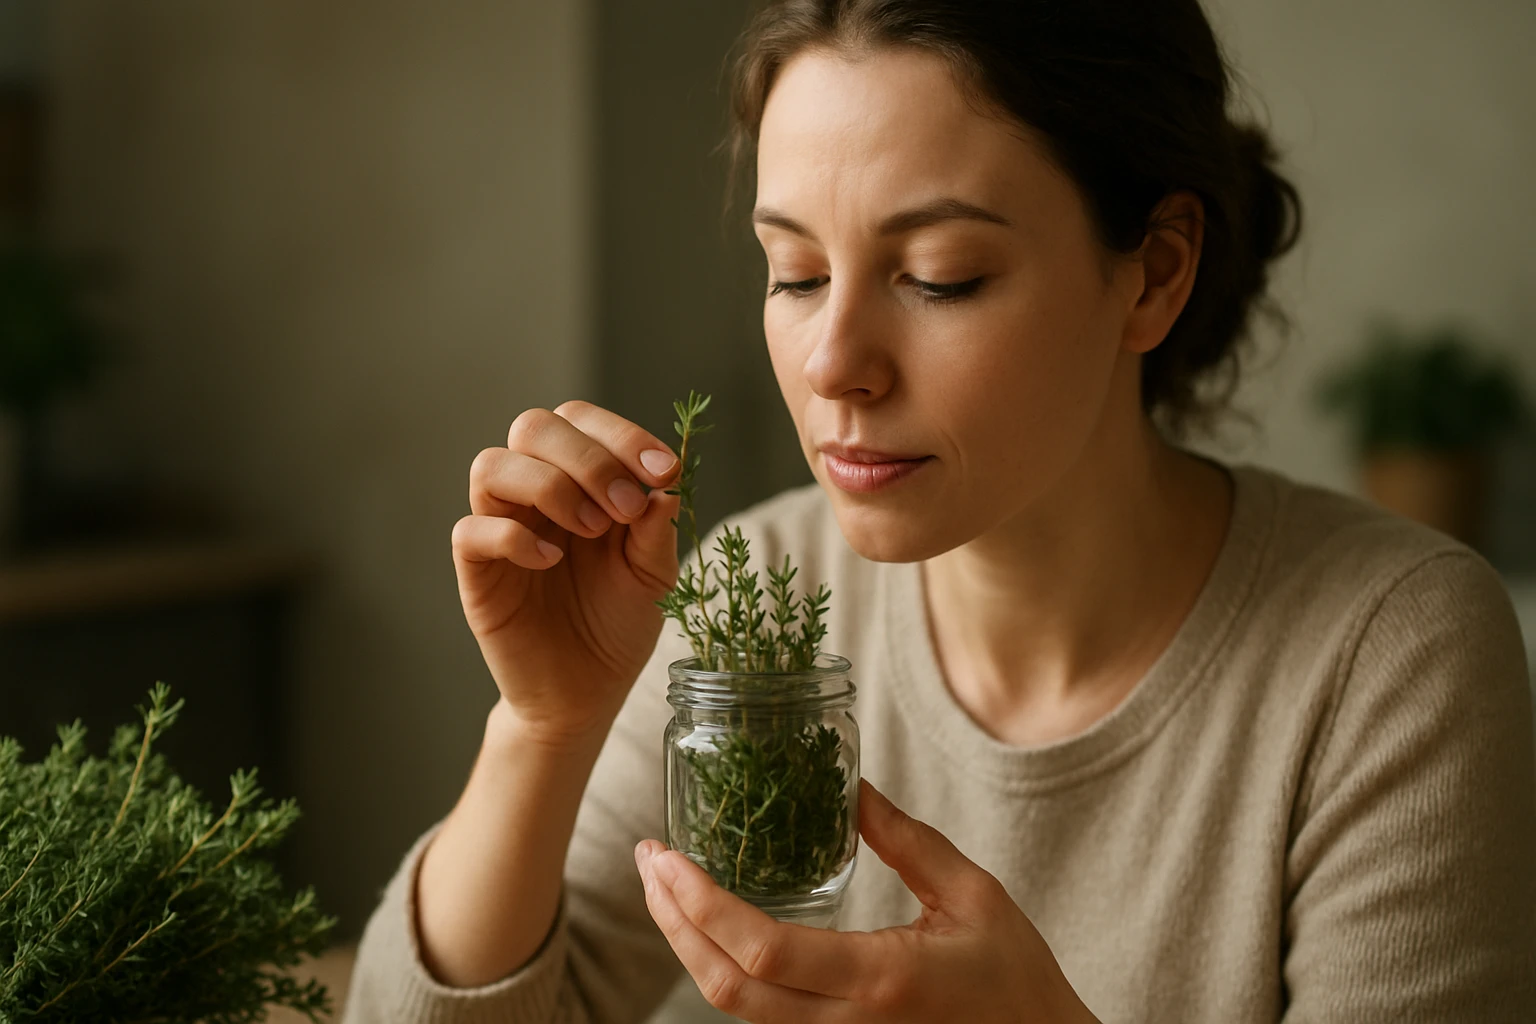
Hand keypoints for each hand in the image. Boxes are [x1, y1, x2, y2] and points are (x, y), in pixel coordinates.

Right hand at [453, 400, 681, 744]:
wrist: (586, 694)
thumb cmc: (617, 624)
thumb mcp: (653, 575)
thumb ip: (657, 529)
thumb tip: (666, 484)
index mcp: (579, 481)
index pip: (582, 421)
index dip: (621, 434)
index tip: (665, 471)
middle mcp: (535, 494)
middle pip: (532, 427)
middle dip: (588, 457)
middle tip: (625, 506)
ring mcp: (501, 529)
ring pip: (491, 465)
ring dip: (549, 486)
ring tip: (591, 530)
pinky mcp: (478, 572)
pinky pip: (470, 530)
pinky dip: (513, 537)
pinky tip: (551, 561)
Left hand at [635, 780, 1098, 1023]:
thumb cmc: (1017, 979)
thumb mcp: (972, 895)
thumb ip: (907, 840)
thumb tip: (849, 786)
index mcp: (880, 979)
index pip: (762, 951)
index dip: (699, 905)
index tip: (665, 857)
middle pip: (726, 988)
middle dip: (673, 923)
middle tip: (649, 862)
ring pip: (733, 1011)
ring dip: (689, 946)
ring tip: (668, 888)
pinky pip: (762, 1019)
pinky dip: (724, 971)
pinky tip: (712, 927)